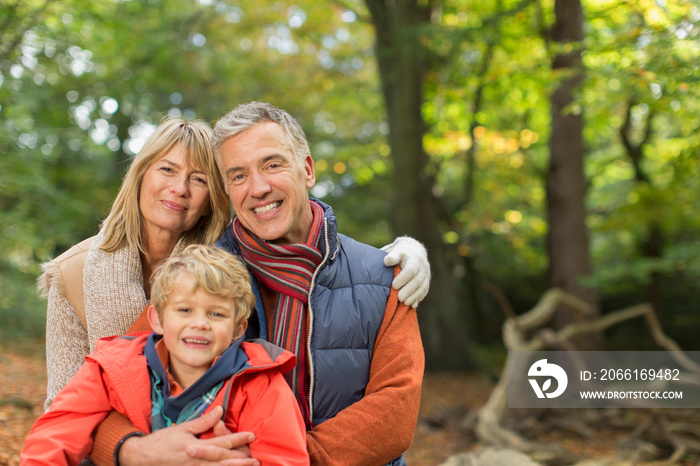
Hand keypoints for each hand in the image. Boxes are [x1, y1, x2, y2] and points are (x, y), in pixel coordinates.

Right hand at [118, 406, 257, 465]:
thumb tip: (220, 410)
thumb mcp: (183, 428)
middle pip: (224, 461)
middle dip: (241, 460)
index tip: (252, 435)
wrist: (142, 458)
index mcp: (197, 447)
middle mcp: (197, 462)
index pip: (222, 442)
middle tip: (256, 459)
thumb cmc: (162, 441)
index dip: (238, 438)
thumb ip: (203, 421)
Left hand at [382, 236, 430, 307]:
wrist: (415, 253)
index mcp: (414, 260)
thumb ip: (392, 256)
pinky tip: (412, 305)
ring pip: (422, 288)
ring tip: (404, 302)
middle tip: (399, 298)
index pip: (411, 270)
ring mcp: (426, 276)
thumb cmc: (402, 254)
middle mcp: (423, 268)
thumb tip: (387, 261)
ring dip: (414, 297)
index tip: (394, 285)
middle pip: (417, 281)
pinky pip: (424, 292)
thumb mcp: (397, 252)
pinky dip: (418, 299)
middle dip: (408, 291)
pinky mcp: (426, 283)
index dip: (403, 279)